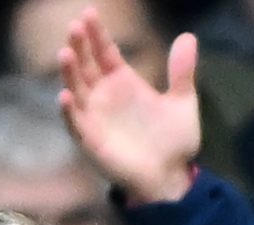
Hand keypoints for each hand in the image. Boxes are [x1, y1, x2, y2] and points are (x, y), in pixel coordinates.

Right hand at [59, 9, 201, 203]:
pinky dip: (69, 111)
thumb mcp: (183, 103)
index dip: (96, 33)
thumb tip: (188, 36)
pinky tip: (65, 96)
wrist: (172, 178)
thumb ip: (182, 72)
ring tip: (65, 53)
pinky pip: (75, 124)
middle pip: (86, 64)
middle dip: (79, 45)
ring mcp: (95, 117)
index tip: (89, 13)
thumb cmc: (174, 142)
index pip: (104, 51)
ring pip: (76, 89)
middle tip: (75, 27)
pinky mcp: (91, 141)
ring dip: (69, 72)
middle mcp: (104, 95)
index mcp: (123, 81)